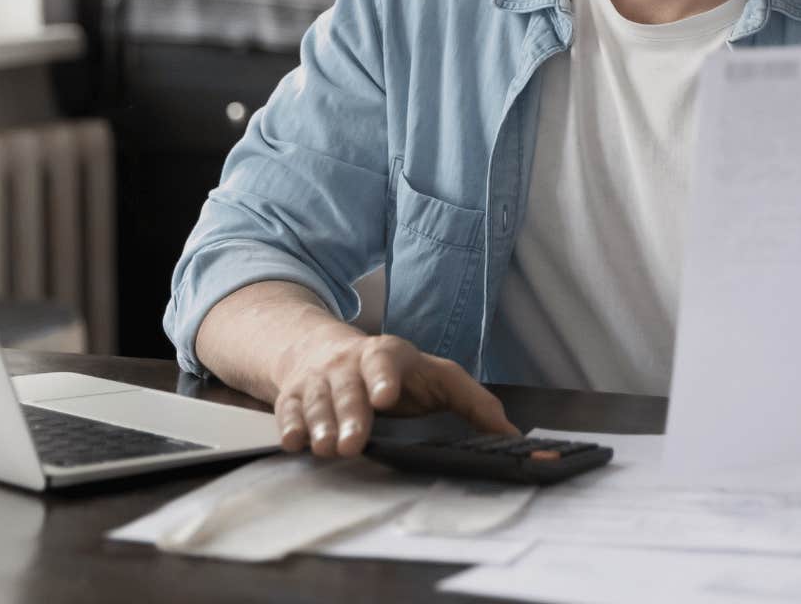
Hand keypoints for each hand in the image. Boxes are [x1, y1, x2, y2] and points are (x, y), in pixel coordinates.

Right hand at [273, 330, 517, 457]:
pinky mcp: (293, 396)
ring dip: (320, 425)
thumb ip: (474, 403)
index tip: (385, 397)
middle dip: (350, 416)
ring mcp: (318, 380)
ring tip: (326, 449)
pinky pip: (288, 410)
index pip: (385, 362)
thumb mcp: (437, 377)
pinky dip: (289, 426)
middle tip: (353, 445)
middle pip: (348, 388)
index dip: (384, 378)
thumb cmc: (394, 372)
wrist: (326, 351)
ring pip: (316, 401)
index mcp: (387, 355)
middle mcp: (349, 364)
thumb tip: (512, 436)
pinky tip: (294, 443)